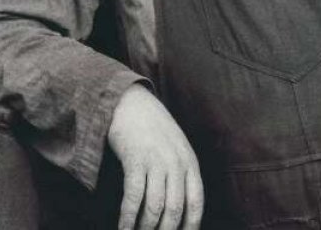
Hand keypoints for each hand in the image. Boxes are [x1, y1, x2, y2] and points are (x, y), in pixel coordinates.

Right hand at [108, 84, 202, 229]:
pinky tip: (123, 228)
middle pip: (175, 209)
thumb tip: (177, 210)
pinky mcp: (135, 159)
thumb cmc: (153, 130)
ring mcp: (157, 161)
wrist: (131, 104)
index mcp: (190, 163)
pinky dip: (128, 217)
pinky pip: (133, 196)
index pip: (196, 203)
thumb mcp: (176, 149)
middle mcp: (177, 163)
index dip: (190, 226)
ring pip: (155, 207)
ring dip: (145, 228)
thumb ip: (181, 175)